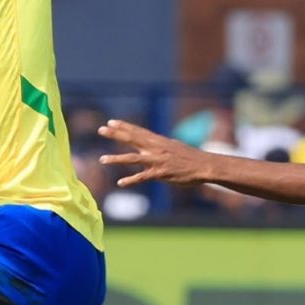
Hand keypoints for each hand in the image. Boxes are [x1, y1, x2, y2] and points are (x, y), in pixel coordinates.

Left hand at [98, 119, 215, 187]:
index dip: (123, 126)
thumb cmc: (190, 157)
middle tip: (100, 129)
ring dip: (116, 159)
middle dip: (115, 134)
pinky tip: (120, 183)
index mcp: (158, 141)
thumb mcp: (174, 146)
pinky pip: (143, 177)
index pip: (138, 131)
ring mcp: (157, 161)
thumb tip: (152, 143)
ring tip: (102, 160)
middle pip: (132, 139)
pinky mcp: (160, 173)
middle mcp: (155, 148)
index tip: (110, 122)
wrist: (204, 166)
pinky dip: (131, 180)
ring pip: (132, 159)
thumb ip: (160, 145)